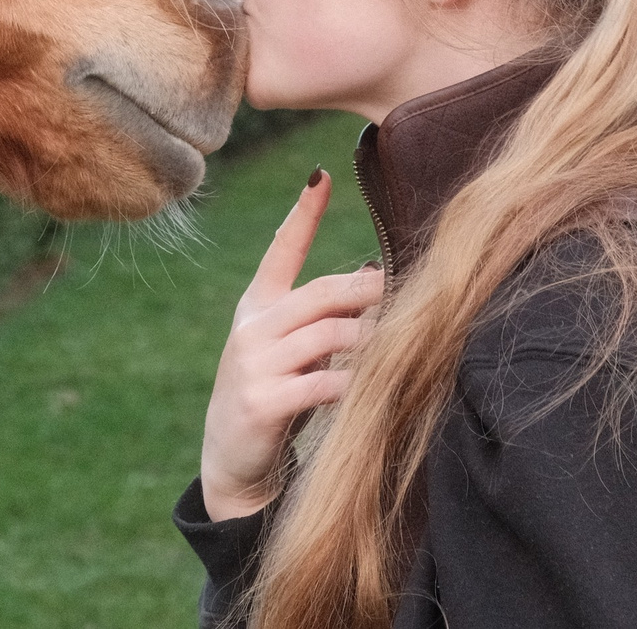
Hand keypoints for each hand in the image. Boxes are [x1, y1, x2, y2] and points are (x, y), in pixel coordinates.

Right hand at [197, 167, 382, 521]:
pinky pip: (323, 383)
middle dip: (368, 291)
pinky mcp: (262, 401)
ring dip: (371, 341)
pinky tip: (372, 389)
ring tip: (399, 346)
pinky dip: (354, 385)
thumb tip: (373, 274)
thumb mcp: (289, 349)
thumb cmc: (274, 395)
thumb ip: (321, 317)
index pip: (281, 249)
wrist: (231, 459)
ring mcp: (254, 363)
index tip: (321, 175)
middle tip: (405, 290)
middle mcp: (253, 327)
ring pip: (329, 335)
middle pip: (321, 294)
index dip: (303, 213)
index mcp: (257, 306)